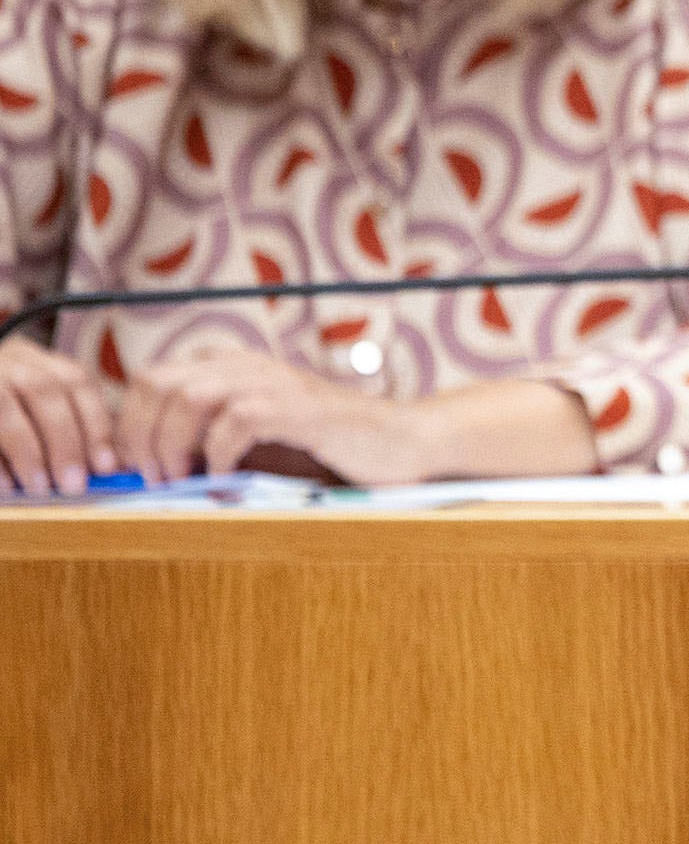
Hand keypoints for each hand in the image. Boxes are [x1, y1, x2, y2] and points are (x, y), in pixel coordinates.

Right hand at [0, 334, 120, 495]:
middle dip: (64, 442)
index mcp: (44, 362)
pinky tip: (8, 485)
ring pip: (6, 408)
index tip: (106, 466)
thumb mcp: (49, 415)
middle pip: (44, 392)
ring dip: (28, 453)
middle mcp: (13, 362)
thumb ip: (78, 435)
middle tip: (73, 485)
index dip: (96, 424)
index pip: (78, 381)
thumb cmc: (21, 420)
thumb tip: (112, 471)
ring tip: (40, 488)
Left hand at [118, 347, 429, 485]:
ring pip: (189, 397)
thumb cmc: (332, 447)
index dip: (130, 423)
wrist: (403, 442)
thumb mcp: (262, 436)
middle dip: (141, 434)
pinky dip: (219, 454)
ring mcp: (274, 382)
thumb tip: (155, 463)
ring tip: (179, 479)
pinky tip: (226, 478)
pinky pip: (236, 421)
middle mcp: (247, 364)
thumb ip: (214, 436)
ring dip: (172, 444)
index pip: (152, 379)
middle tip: (152, 477)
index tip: (133, 467)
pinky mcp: (299, 407)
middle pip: (158, 383)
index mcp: (233, 367)